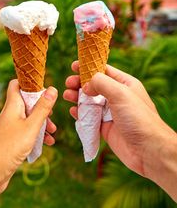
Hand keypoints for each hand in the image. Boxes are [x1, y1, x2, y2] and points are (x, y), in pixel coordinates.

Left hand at [0, 80, 57, 206]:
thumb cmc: (9, 147)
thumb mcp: (31, 126)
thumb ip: (43, 108)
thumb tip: (52, 89)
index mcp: (13, 105)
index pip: (18, 84)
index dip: (31, 83)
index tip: (45, 89)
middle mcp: (11, 113)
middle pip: (28, 101)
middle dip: (42, 106)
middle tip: (51, 114)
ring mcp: (11, 127)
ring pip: (30, 118)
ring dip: (42, 122)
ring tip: (53, 131)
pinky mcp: (13, 140)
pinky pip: (28, 132)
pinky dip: (38, 135)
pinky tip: (48, 143)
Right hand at [64, 61, 176, 201]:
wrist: (148, 151)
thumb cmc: (138, 118)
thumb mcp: (120, 93)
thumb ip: (101, 83)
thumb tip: (86, 85)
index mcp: (125, 84)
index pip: (104, 70)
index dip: (88, 67)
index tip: (74, 66)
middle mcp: (117, 97)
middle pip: (94, 85)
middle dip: (80, 83)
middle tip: (68, 83)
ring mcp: (111, 112)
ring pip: (90, 101)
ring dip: (77, 97)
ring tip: (67, 95)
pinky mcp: (105, 127)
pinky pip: (89, 117)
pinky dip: (80, 113)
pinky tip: (73, 110)